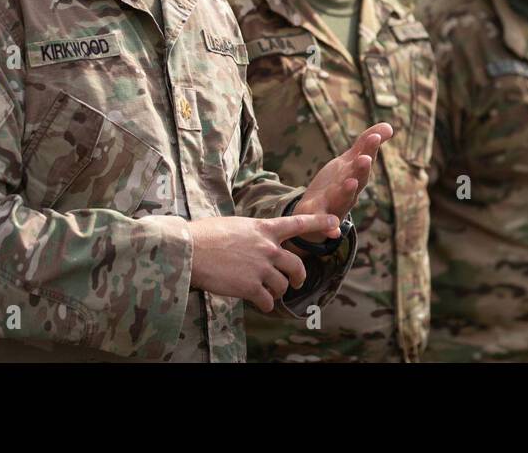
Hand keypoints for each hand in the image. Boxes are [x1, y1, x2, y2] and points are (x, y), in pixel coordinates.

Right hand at [188, 212, 338, 312]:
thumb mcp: (236, 225)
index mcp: (264, 228)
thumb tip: (256, 244)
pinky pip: (268, 301)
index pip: (299, 223)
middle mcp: (268, 247)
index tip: (337, 225)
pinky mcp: (251, 287)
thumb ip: (253, 235)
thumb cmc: (206, 235)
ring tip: (267, 293)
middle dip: (299, 277)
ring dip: (277, 292)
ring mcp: (261, 267)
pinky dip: (266, 304)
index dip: (321, 223)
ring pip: (283, 285)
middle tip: (295, 283)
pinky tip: (259, 303)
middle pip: (297, 266)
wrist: (190, 250)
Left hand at [293, 122, 392, 241]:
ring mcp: (334, 205)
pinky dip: (330, 229)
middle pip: (357, 180)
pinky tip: (334, 231)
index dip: (370, 149)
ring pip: (343, 199)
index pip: (364, 161)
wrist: (314, 213)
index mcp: (355, 176)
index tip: (375, 136)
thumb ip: (365, 144)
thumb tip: (389, 126)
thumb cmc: (335, 185)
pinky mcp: (317, 218)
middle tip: (365, 158)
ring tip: (351, 182)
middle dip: (361, 170)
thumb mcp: (348, 162)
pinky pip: (324, 225)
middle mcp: (349, 192)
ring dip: (347, 192)